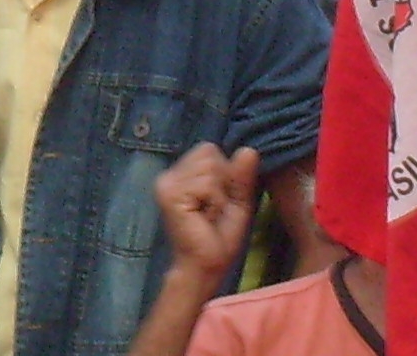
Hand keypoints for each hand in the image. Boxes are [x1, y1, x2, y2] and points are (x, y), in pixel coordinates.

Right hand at [152, 144, 262, 280]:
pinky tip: (203, 216)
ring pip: (210, 166)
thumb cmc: (218, 239)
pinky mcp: (170, 194)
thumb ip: (241, 177)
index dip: (223, 173)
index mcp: (182, 174)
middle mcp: (169, 173)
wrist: (204, 267)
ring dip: (218, 193)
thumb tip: (249, 149)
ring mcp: (167, 182)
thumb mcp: (237, 203)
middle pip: (209, 152)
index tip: (217, 201)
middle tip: (212, 209)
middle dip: (221, 181)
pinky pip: (206, 183)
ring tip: (208, 213)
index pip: (210, 149)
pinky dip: (213, 200)